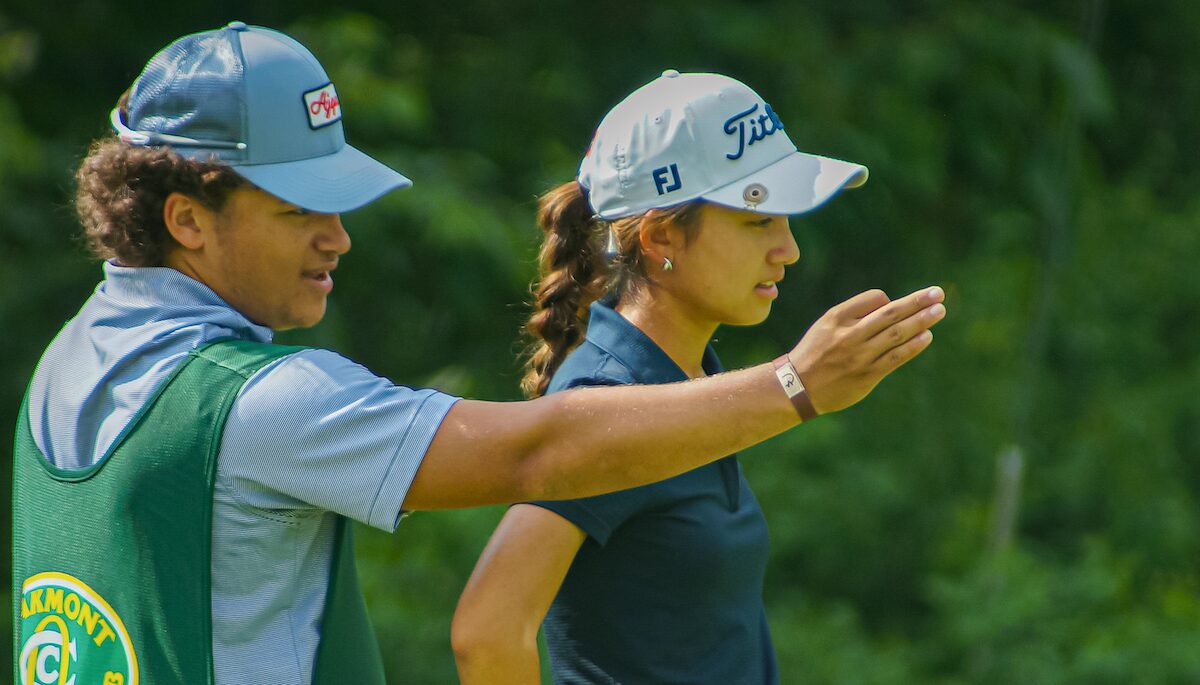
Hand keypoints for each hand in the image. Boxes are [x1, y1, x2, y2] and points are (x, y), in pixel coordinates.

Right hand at [788, 286, 945, 414]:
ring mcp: (860, 356)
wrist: (798, 387)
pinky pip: (896, 357)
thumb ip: (854, 313)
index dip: (889, 300)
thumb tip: (888, 303)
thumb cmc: (815, 352)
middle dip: (917, 302)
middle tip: (938, 292)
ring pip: (897, 334)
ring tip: (939, 310)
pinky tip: (926, 336)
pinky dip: (913, 346)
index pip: (874, 299)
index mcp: (838, 318)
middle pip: (891, 313)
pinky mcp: (868, 375)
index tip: (898, 305)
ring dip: (921, 320)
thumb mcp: (826, 324)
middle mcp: (850, 335)